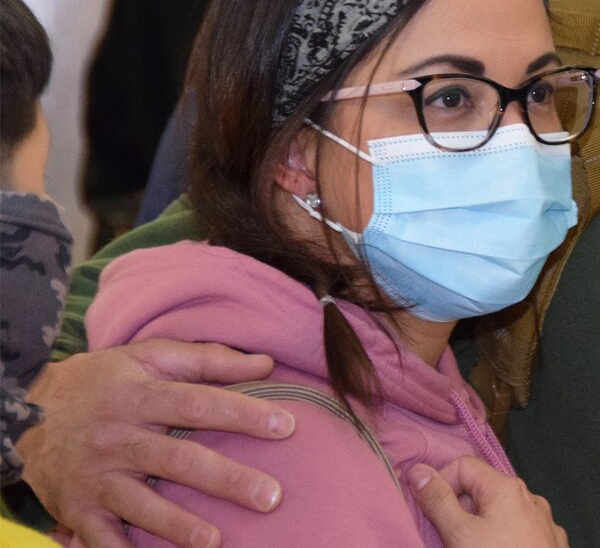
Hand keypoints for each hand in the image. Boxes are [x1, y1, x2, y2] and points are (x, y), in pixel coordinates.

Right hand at [19, 341, 291, 547]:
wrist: (25, 413)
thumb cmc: (103, 381)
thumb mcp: (148, 356)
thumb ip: (208, 359)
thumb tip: (266, 364)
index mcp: (139, 395)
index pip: (199, 404)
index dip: (243, 415)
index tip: (287, 426)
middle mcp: (117, 437)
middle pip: (178, 460)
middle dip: (227, 480)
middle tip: (271, 496)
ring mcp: (95, 477)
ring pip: (141, 505)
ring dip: (179, 526)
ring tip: (217, 540)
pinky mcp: (76, 508)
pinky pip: (101, 538)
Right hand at [410, 457, 567, 547]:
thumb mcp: (460, 534)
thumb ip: (438, 501)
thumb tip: (419, 472)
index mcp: (506, 487)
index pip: (463, 466)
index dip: (440, 484)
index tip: (428, 511)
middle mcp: (528, 497)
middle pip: (481, 490)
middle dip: (458, 510)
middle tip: (446, 538)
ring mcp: (541, 521)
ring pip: (499, 514)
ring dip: (478, 527)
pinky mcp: (547, 542)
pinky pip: (516, 531)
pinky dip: (500, 539)